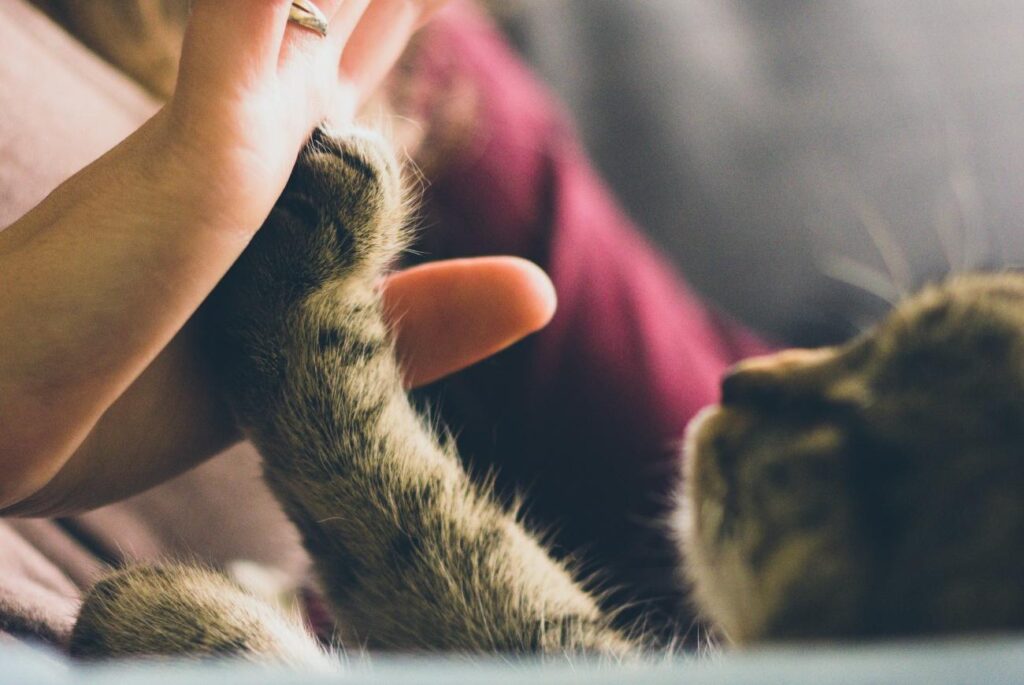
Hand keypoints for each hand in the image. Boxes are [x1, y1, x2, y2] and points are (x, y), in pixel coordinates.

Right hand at [0, 0, 461, 510]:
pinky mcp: (200, 156)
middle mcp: (266, 114)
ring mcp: (234, 121)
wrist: (4, 434)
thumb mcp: (317, 360)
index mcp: (292, 156)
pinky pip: (256, 23)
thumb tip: (542, 290)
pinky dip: (279, 1)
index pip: (369, 28)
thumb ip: (422, 318)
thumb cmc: (134, 396)